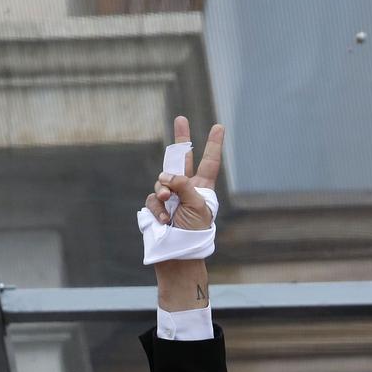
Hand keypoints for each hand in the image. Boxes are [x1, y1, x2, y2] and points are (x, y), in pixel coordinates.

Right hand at [145, 114, 223, 231]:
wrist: (178, 253)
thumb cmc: (194, 231)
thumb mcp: (197, 205)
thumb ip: (184, 184)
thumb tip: (165, 176)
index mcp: (202, 187)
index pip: (209, 162)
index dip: (213, 144)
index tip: (219, 127)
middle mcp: (186, 188)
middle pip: (183, 158)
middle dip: (181, 138)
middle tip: (181, 118)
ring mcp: (170, 196)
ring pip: (162, 181)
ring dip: (163, 190)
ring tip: (168, 201)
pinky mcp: (157, 206)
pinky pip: (152, 198)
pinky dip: (157, 207)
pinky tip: (164, 219)